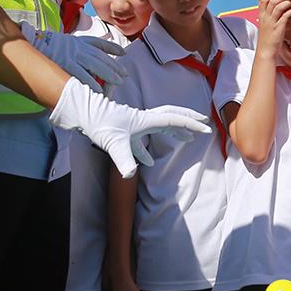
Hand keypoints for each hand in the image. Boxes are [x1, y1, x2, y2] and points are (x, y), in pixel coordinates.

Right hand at [35, 27, 128, 93]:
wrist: (33, 42)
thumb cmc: (48, 45)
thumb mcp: (65, 41)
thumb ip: (77, 46)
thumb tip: (88, 52)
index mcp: (79, 41)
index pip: (100, 43)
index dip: (112, 47)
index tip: (123, 53)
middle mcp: (80, 47)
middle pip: (101, 57)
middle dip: (114, 66)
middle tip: (125, 74)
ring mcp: (73, 55)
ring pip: (96, 65)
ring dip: (108, 74)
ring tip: (118, 82)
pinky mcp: (66, 64)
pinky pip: (81, 75)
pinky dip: (91, 83)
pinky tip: (99, 90)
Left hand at [49, 79, 209, 178]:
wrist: (83, 116)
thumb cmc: (100, 126)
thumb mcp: (114, 145)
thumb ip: (124, 160)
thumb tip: (130, 175)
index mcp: (146, 121)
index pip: (174, 121)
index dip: (191, 125)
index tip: (206, 128)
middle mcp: (143, 120)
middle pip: (172, 116)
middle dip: (189, 119)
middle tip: (203, 123)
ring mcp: (134, 125)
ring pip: (161, 125)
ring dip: (175, 131)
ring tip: (186, 140)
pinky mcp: (125, 132)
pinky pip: (143, 140)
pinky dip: (149, 150)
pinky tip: (147, 163)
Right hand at [257, 0, 290, 60]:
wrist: (265, 51)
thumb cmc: (267, 38)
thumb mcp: (264, 25)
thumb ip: (266, 15)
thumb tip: (270, 8)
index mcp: (261, 16)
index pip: (264, 0)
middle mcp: (265, 18)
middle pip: (271, 0)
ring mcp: (272, 22)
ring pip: (278, 6)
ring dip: (287, 2)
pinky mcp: (279, 28)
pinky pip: (285, 15)